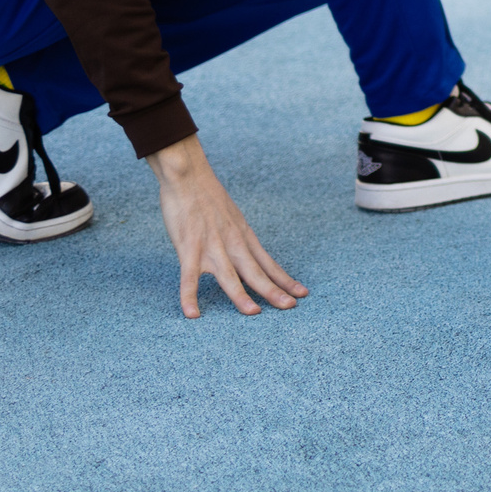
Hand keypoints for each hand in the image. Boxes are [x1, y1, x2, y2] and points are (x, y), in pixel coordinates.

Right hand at [147, 135, 304, 318]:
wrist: (188, 176)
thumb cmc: (208, 198)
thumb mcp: (232, 218)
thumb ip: (238, 238)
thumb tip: (245, 255)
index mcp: (244, 236)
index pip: (268, 262)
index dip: (284, 279)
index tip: (302, 293)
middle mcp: (232, 243)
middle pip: (255, 271)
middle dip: (273, 290)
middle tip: (291, 307)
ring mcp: (211, 246)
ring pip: (228, 275)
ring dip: (241, 295)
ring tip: (254, 313)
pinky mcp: (188, 247)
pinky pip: (189, 277)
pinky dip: (190, 296)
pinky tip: (193, 314)